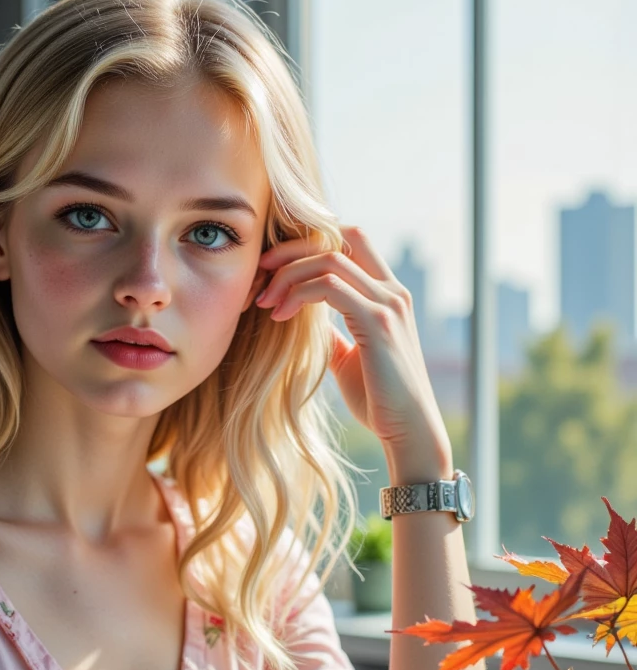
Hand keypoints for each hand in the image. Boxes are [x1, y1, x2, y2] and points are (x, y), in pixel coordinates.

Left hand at [255, 225, 452, 479]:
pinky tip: (279, 316)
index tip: (274, 270)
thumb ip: (332, 334)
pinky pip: (329, 287)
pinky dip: (298, 294)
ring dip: (289, 274)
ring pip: (329, 259)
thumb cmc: (379, 400)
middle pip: (339, 237)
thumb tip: (304, 322)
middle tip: (261, 274)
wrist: (408, 432)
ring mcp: (388, 304)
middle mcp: (392, 291)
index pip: (351, 240)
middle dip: (293, 249)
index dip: (310, 244)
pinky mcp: (378, 323)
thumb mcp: (348, 359)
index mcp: (388, 294)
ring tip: (264, 300)